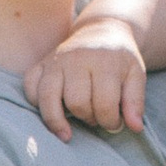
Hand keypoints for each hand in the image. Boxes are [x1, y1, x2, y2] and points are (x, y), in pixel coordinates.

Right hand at [25, 15, 146, 141]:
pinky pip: (29, 86)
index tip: (115, 123)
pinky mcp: (41, 63)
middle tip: (95, 119)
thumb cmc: (118, 59)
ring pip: (48, 97)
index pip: (104, 103)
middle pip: (76, 102)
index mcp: (103, 62)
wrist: (100, 30)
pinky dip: (35, 102)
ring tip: (66, 135)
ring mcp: (55, 60)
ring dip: (57, 121)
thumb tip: (134, 127)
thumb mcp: (135, 75)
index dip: (111, 122)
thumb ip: (135, 101)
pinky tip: (49, 110)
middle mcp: (76, 59)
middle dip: (87, 119)